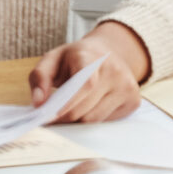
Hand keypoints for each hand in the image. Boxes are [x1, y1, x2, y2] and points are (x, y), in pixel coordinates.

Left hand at [28, 21, 150, 122]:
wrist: (109, 51)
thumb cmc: (76, 58)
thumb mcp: (53, 58)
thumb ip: (40, 77)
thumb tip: (38, 103)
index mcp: (92, 56)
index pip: (85, 84)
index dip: (68, 104)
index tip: (50, 116)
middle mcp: (114, 70)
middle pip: (85, 109)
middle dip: (65, 117)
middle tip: (52, 119)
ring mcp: (127, 86)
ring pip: (95, 119)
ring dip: (78, 121)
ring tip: (70, 112)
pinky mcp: (134, 101)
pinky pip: (107, 122)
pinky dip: (93, 120)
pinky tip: (90, 107)